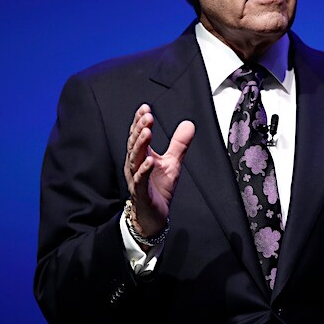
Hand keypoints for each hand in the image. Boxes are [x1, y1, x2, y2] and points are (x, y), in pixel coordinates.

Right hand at [124, 104, 194, 242]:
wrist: (153, 215)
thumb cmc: (158, 188)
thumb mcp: (172, 162)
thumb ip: (179, 144)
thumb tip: (189, 124)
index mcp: (141, 156)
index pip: (138, 135)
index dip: (140, 121)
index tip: (145, 108)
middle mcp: (135, 165)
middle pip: (135, 144)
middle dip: (140, 129)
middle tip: (147, 116)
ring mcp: (136, 178)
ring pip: (135, 159)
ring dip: (140, 145)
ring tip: (147, 132)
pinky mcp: (141, 193)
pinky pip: (141, 180)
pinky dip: (144, 170)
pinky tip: (150, 161)